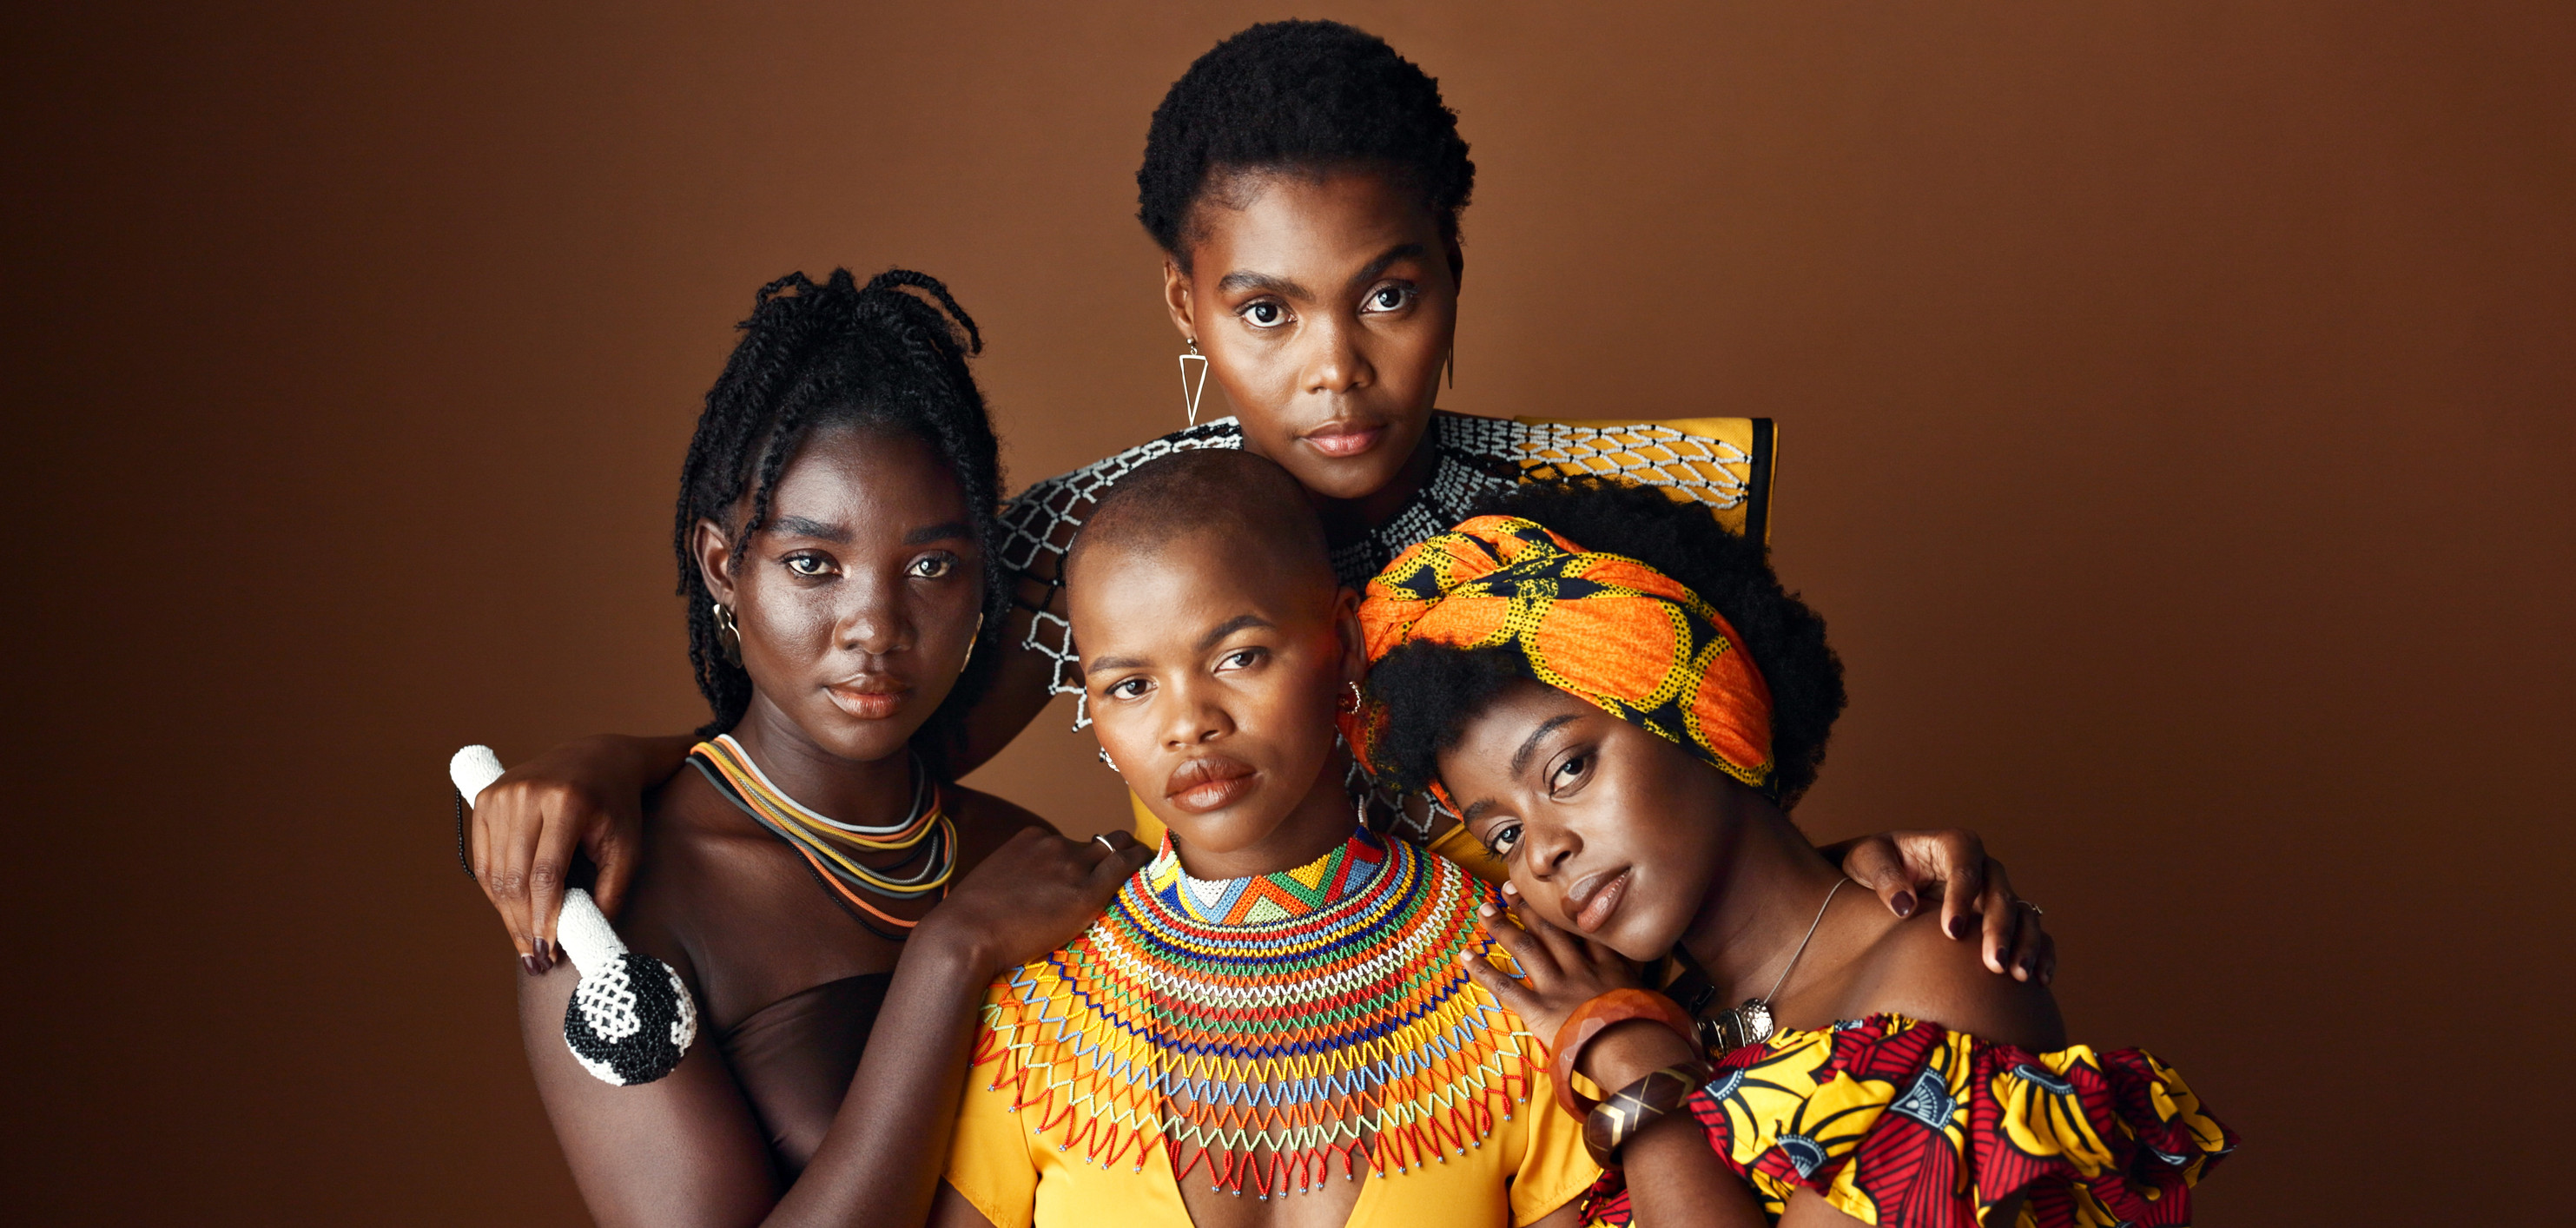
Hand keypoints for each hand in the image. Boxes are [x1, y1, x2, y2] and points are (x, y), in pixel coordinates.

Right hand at [470, 734, 661, 974]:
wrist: (597, 758)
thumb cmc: (617, 808)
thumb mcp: (627, 848)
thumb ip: (610, 892)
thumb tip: (581, 938)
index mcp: (567, 801)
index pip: (546, 874)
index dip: (544, 917)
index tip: (549, 951)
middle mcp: (528, 793)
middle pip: (516, 876)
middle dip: (524, 924)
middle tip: (536, 958)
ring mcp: (502, 794)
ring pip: (495, 872)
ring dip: (507, 915)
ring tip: (525, 943)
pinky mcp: (486, 799)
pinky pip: (483, 858)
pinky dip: (495, 892)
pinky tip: (512, 913)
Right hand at [918, 828, 1153, 976]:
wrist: (963, 935)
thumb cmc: (972, 921)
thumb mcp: (996, 883)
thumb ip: (1022, 879)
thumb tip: (1033, 896)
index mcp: (1030, 839)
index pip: (1071, 842)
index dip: (1086, 859)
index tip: (1094, 871)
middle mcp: (1054, 844)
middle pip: (1099, 842)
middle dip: (1115, 851)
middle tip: (1131, 865)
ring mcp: (1070, 866)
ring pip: (1115, 850)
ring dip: (1129, 859)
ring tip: (1145, 870)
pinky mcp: (1085, 893)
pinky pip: (1124, 867)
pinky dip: (1141, 863)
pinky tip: (1152, 866)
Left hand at [1454, 882, 1644, 1047]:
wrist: (1635, 1049)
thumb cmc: (1648, 1032)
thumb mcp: (1651, 1001)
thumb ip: (1641, 989)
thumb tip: (1643, 991)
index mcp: (1609, 966)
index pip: (1582, 931)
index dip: (1562, 911)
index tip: (1548, 894)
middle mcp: (1580, 969)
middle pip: (1550, 930)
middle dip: (1527, 908)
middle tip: (1509, 889)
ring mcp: (1558, 987)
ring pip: (1526, 948)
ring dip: (1502, 927)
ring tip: (1484, 910)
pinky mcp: (1540, 1010)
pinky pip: (1506, 987)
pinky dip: (1483, 970)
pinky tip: (1466, 955)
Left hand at [1835, 829, 2054, 982]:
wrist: (1876, 883)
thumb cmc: (1870, 865)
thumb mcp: (1867, 861)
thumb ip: (1882, 877)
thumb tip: (1904, 906)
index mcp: (1950, 846)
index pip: (1965, 864)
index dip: (1963, 895)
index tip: (1951, 931)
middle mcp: (1980, 867)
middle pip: (2000, 891)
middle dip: (1999, 927)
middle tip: (1992, 963)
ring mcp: (1993, 893)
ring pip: (2022, 912)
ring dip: (2024, 943)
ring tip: (2018, 976)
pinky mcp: (2000, 919)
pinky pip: (2031, 932)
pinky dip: (2039, 952)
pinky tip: (2038, 979)